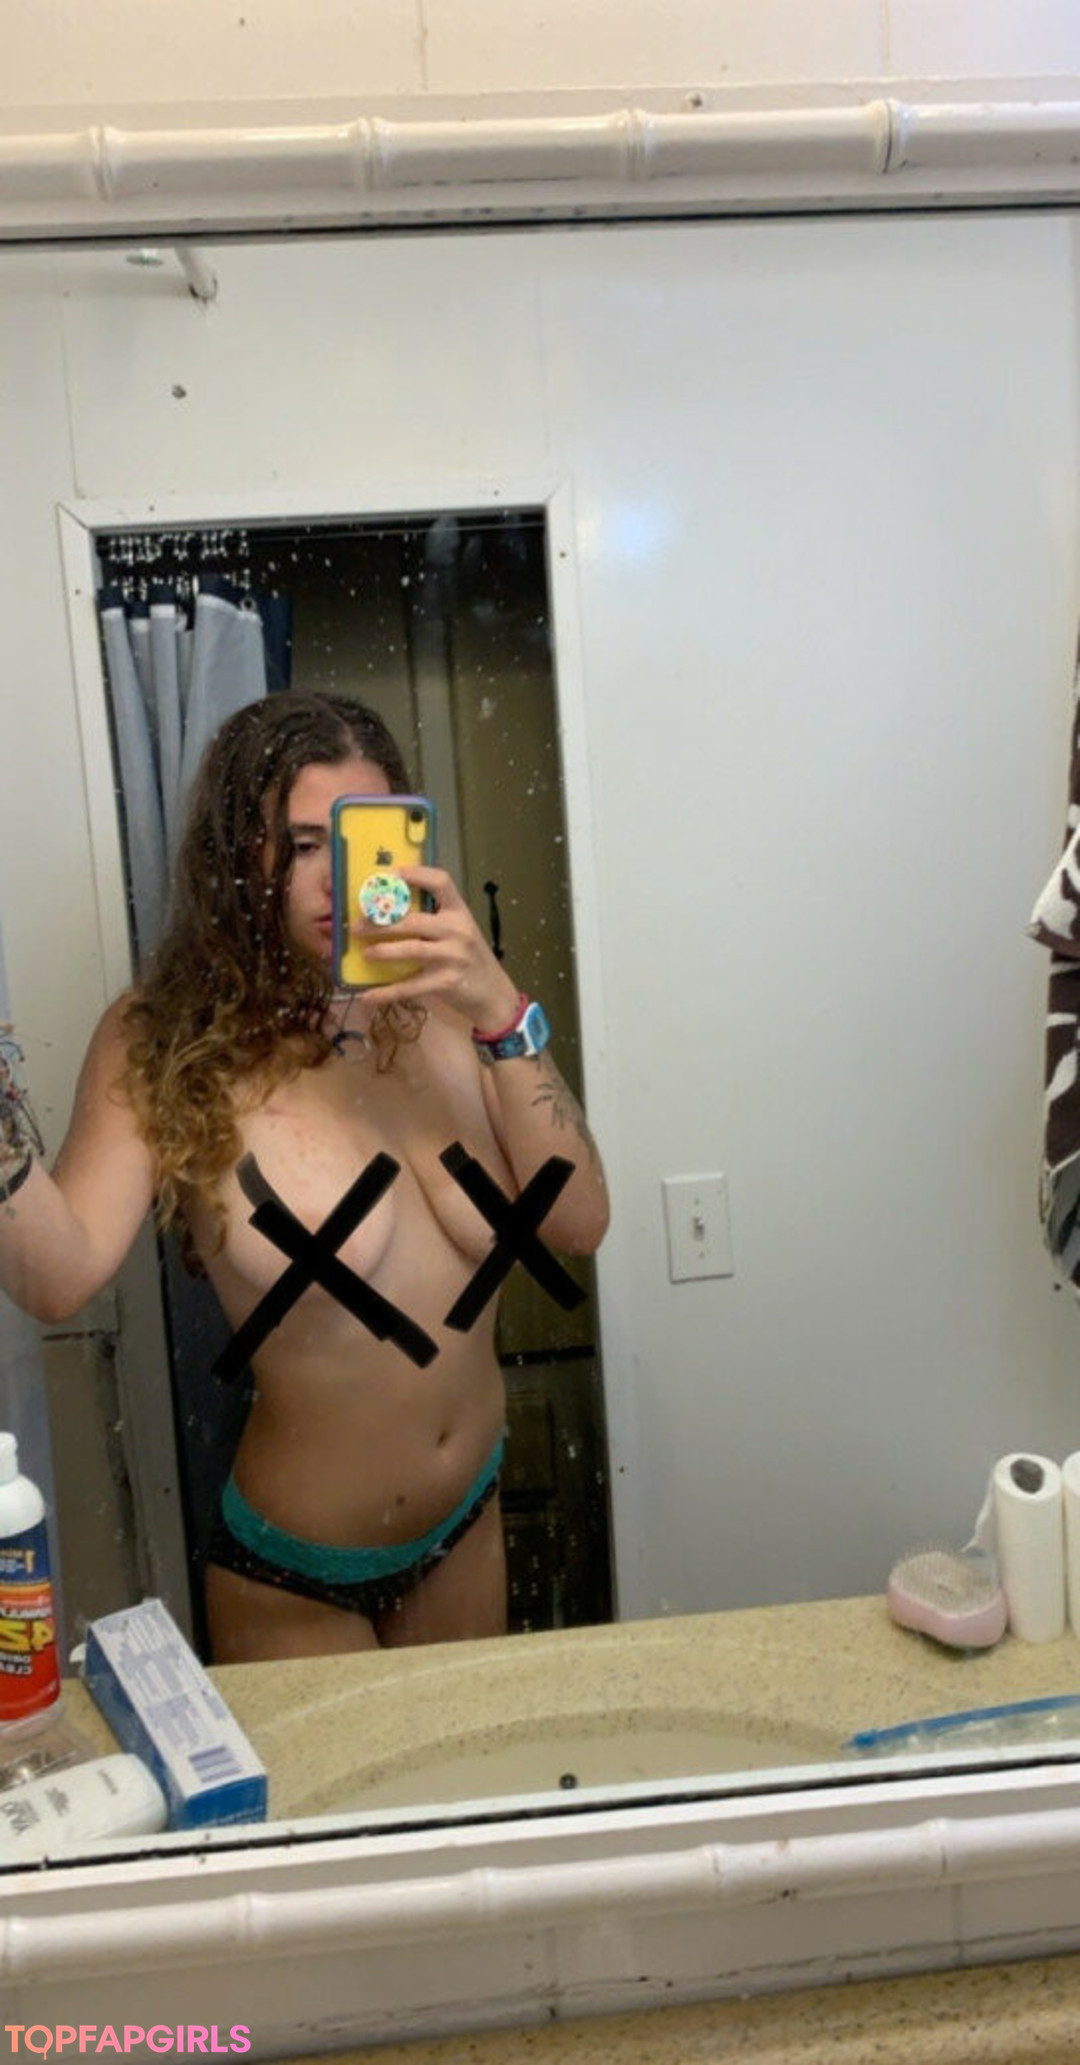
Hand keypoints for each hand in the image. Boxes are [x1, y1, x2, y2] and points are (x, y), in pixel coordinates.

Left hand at [355, 866, 520, 1029]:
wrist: (493, 993)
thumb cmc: (469, 957)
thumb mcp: (459, 932)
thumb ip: (434, 920)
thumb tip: (388, 911)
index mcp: (460, 912)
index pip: (441, 882)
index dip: (416, 875)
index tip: (390, 875)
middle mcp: (458, 930)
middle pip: (414, 920)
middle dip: (381, 923)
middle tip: (358, 926)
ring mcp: (453, 957)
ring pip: (411, 950)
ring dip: (383, 951)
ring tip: (365, 953)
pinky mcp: (446, 982)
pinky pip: (410, 987)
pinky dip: (386, 992)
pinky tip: (367, 996)